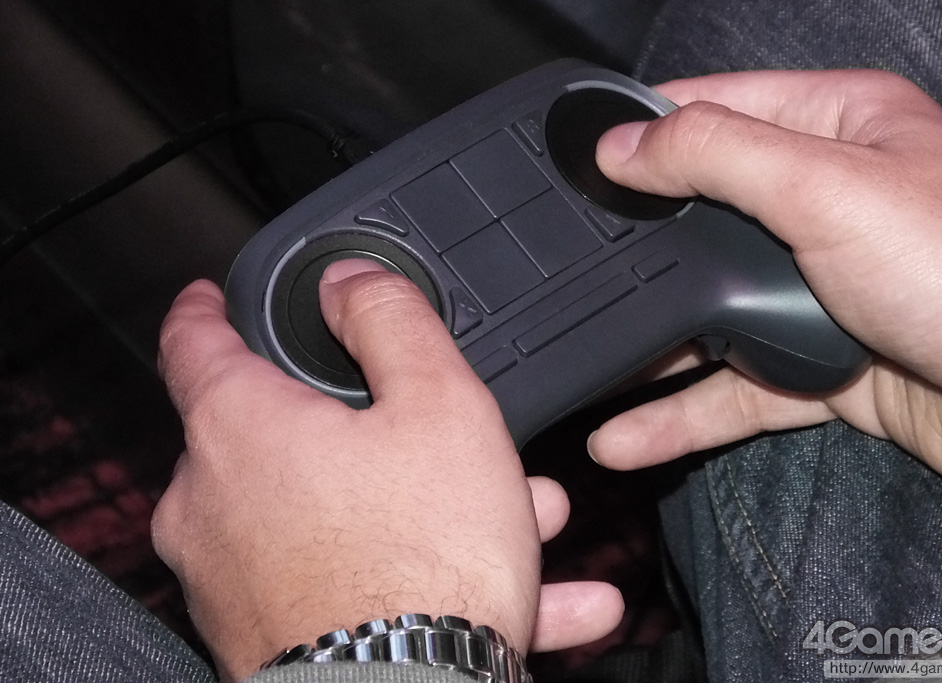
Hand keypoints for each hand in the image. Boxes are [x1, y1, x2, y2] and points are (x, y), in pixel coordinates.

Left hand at [154, 262, 620, 680]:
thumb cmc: (422, 566)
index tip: (211, 299)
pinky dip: (422, 580)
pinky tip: (534, 598)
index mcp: (241, 429)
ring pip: (342, 518)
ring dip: (425, 513)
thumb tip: (349, 281)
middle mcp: (216, 504)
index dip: (207, 309)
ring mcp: (235, 581)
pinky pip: (355, 587)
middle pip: (293, 437)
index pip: (194, 341)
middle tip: (449, 439)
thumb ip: (390, 321)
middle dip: (380, 433)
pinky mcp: (267, 639)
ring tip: (523, 522)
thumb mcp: (439, 404)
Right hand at [589, 69, 941, 501]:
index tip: (574, 156)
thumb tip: (624, 143)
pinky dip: (683, 413)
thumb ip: (716, 155)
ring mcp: (824, 289)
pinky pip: (735, 387)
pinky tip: (629, 434)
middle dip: (637, 249)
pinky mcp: (825, 366)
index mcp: (839, 128)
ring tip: (585, 367)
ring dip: (649, 347)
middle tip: (567, 267)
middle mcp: (829, 203)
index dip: (644, 127)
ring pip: (712, 313)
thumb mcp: (828, 186)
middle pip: (705, 218)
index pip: (717, 107)